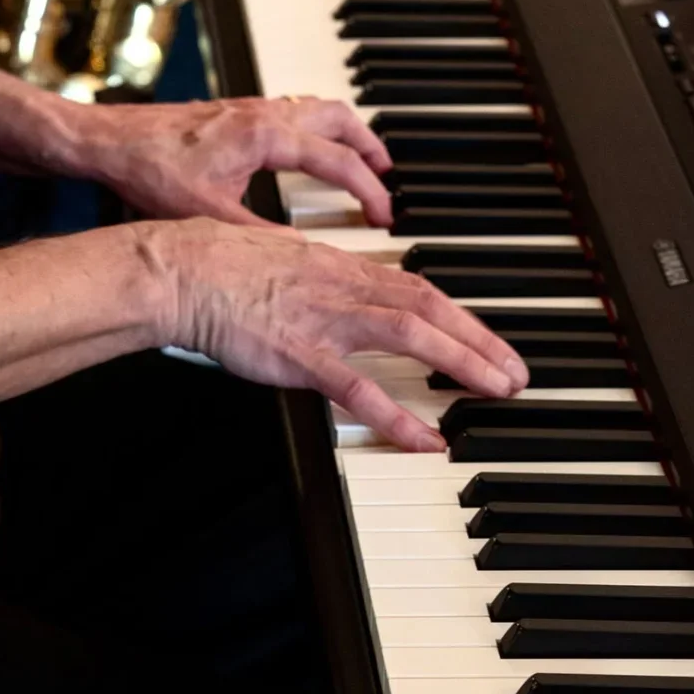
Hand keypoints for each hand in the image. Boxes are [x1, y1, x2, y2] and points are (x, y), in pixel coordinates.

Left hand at [84, 94, 393, 227]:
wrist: (108, 141)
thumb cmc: (149, 170)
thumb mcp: (210, 216)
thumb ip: (262, 236)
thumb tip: (303, 259)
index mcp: (264, 136)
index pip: (337, 160)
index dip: (369, 190)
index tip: (384, 215)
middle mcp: (261, 113)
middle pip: (338, 117)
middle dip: (369, 146)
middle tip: (386, 177)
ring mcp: (247, 108)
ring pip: (314, 107)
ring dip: (343, 132)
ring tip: (358, 160)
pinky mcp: (232, 112)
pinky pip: (291, 110)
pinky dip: (314, 127)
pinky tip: (305, 150)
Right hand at [150, 219, 527, 452]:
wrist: (179, 271)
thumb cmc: (213, 261)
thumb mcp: (276, 253)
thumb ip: (310, 268)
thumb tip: (327, 274)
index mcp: (335, 264)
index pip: (413, 286)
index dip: (457, 313)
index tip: (485, 337)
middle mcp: (340, 286)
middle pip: (427, 308)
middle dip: (479, 340)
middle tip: (515, 372)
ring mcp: (324, 320)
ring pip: (410, 335)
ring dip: (462, 362)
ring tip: (497, 391)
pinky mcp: (300, 355)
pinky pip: (360, 390)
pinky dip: (400, 416)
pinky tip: (429, 441)